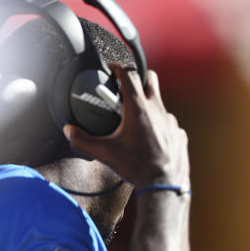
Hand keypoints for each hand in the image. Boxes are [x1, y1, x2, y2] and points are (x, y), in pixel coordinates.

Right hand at [63, 63, 188, 189]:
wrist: (164, 184)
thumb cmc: (137, 166)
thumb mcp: (104, 152)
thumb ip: (81, 139)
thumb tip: (69, 131)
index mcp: (138, 108)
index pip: (129, 73)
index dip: (119, 66)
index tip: (112, 68)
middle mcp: (158, 110)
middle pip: (150, 79)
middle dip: (138, 77)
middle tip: (125, 88)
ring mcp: (172, 121)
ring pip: (159, 104)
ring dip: (148, 106)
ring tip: (136, 121)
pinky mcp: (180, 134)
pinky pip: (169, 123)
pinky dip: (159, 125)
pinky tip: (151, 138)